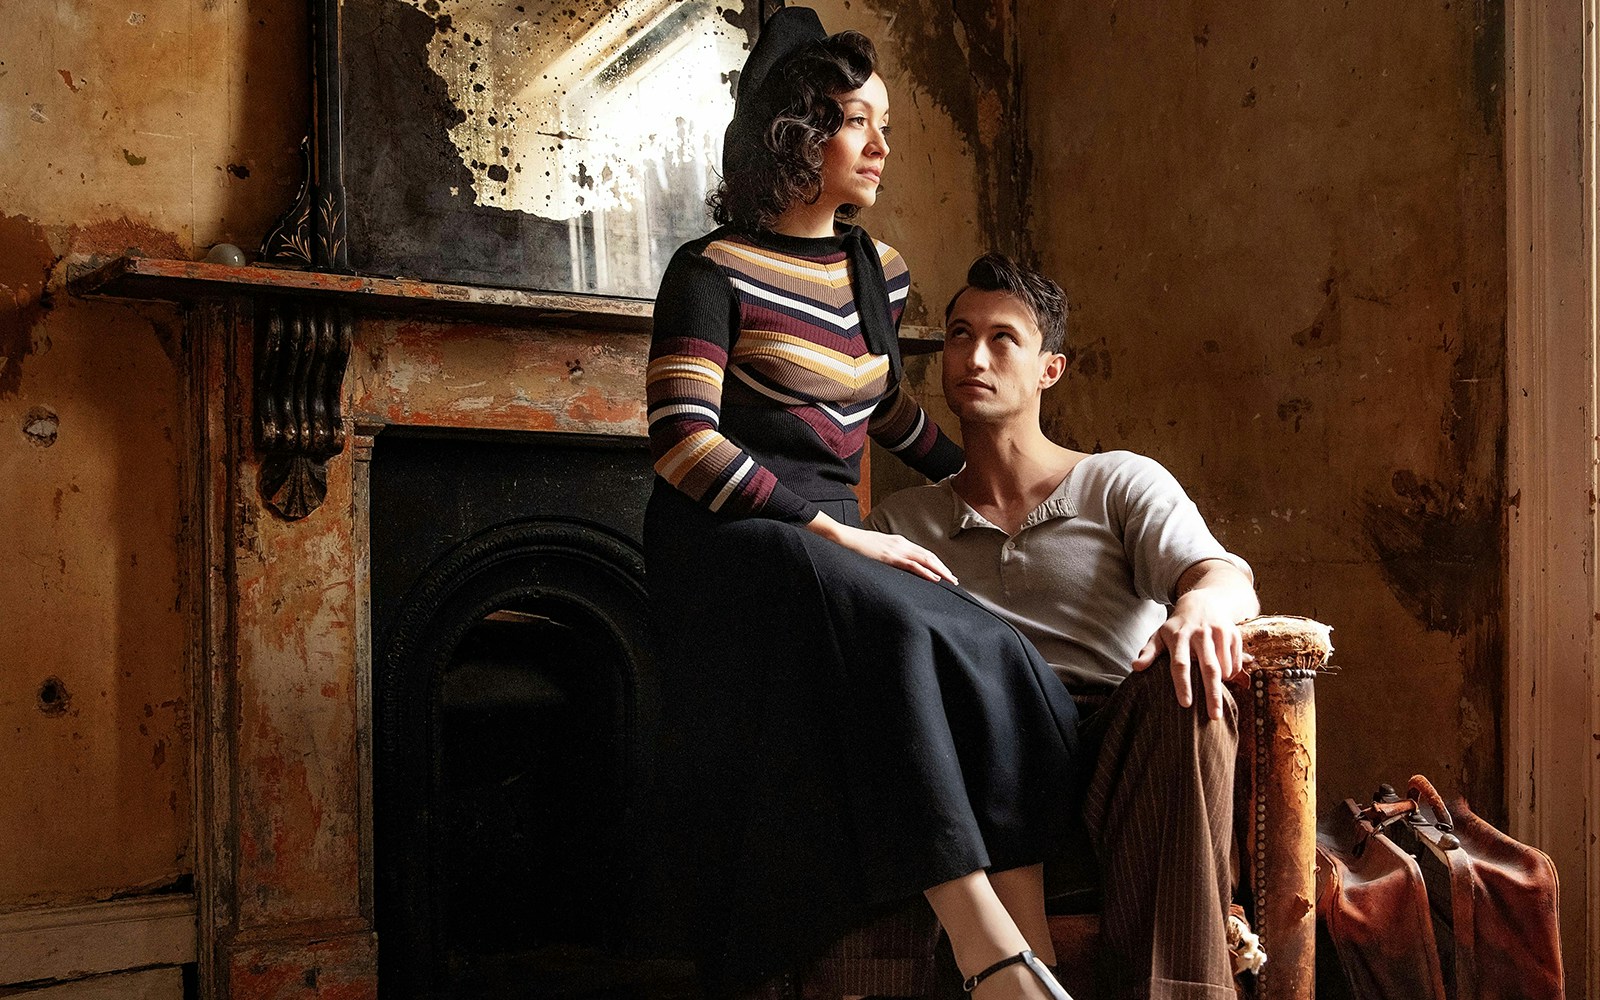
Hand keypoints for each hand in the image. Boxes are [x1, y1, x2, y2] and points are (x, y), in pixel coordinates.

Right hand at [808, 512, 957, 582]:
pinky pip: (912, 564)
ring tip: (950, 580)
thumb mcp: (877, 550)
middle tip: (954, 580)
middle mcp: (901, 543)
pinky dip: (925, 571)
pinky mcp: (889, 556)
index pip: (923, 553)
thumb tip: (896, 564)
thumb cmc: (857, 545)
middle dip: (943, 568)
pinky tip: (934, 578)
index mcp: (898, 542)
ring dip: (939, 570)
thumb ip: (888, 555)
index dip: (936, 563)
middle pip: (928, 556)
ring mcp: (896, 549)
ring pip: (924, 559)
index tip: (945, 573)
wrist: (843, 538)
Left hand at [1131, 589, 1247, 719]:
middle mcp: (1200, 634)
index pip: (1180, 664)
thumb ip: (1149, 652)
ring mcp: (1219, 633)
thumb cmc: (1177, 626)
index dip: (1183, 684)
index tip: (1186, 704)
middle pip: (1208, 668)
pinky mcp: (1234, 634)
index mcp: (1179, 636)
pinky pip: (1234, 663)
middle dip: (1212, 694)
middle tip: (1214, 717)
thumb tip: (1135, 668)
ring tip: (1214, 696)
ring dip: (1221, 685)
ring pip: (1224, 667)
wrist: (1202, 603)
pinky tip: (1223, 678)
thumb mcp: (1160, 635)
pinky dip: (1230, 675)